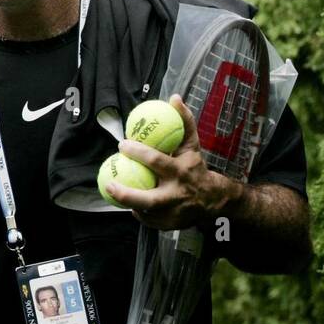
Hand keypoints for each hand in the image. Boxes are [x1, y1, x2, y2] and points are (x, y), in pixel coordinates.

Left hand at [102, 95, 241, 229]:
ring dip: (130, 204)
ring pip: (146, 212)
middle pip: (149, 199)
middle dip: (126, 194)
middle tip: (109, 184)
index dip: (137, 152)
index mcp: (182, 171)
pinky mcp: (171, 225)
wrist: (214, 198)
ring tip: (116, 193)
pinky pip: (148, 220)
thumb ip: (184, 122)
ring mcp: (175, 212)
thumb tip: (174, 98)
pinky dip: (139, 213)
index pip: (156, 160)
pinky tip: (130, 205)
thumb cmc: (196, 166)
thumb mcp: (192, 145)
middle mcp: (178, 194)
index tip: (122, 144)